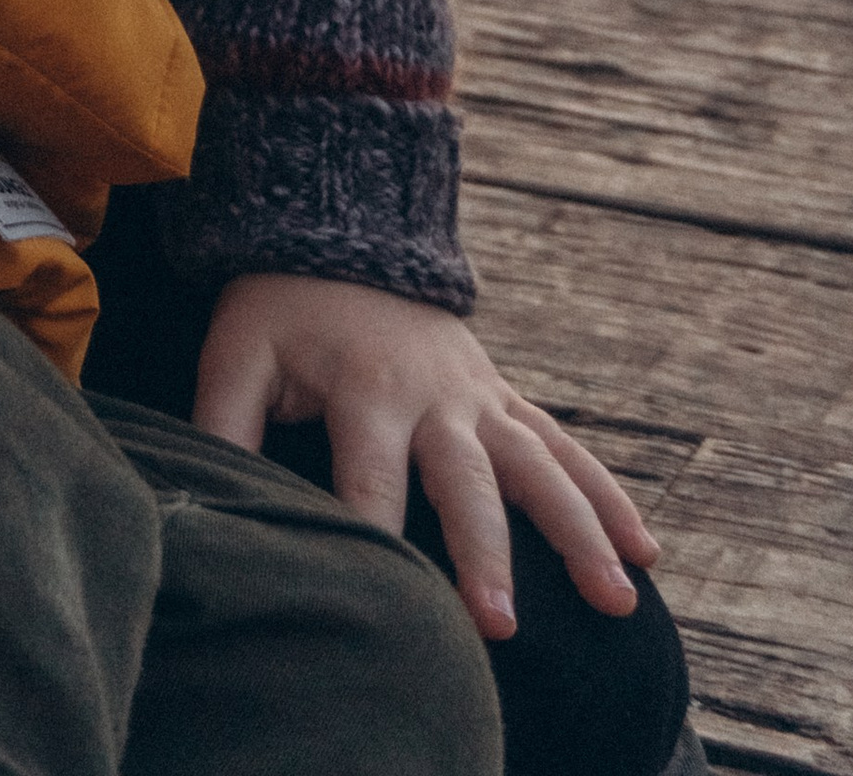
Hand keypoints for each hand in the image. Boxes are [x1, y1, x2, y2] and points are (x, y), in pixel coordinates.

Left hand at [196, 273, 655, 643]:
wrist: (342, 227)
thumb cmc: (279, 307)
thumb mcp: (236, 353)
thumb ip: (221, 424)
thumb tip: (206, 498)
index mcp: (364, 387)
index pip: (368, 482)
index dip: (374, 541)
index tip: (392, 606)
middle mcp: (433, 394)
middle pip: (465, 484)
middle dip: (484, 554)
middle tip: (499, 625)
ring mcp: (478, 395)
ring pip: (540, 468)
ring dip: (580, 532)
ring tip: (617, 599)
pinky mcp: (503, 396)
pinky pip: (564, 447)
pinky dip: (607, 495)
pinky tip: (646, 552)